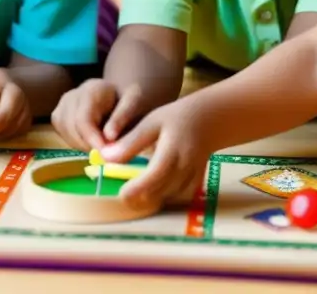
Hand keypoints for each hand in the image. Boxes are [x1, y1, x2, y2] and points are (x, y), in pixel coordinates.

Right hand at [50, 79, 146, 151]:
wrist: (117, 94)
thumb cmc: (128, 99)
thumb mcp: (133, 103)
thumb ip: (122, 118)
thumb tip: (108, 137)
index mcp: (91, 90)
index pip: (83, 120)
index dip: (93, 140)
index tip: (107, 154)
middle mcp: (72, 95)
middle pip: (72, 128)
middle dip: (89, 145)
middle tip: (107, 152)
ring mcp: (62, 105)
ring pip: (65, 134)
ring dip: (82, 145)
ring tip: (101, 144)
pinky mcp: (57, 115)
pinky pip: (62, 135)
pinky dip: (76, 142)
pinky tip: (90, 140)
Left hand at [98, 96, 212, 210]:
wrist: (210, 119)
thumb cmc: (176, 118)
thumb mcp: (151, 122)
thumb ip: (130, 142)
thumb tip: (106, 158)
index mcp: (172, 150)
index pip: (155, 175)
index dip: (137, 188)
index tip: (121, 194)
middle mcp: (185, 166)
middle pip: (161, 191)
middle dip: (140, 198)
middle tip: (123, 194)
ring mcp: (193, 175)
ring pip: (169, 196)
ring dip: (152, 198)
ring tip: (136, 192)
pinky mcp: (196, 181)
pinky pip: (179, 196)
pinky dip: (166, 196)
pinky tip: (155, 190)